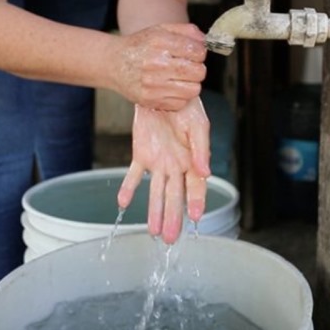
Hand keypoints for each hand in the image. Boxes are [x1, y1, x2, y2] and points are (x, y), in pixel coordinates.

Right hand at [112, 23, 206, 110]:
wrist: (113, 63)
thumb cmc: (139, 47)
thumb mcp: (160, 30)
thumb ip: (185, 31)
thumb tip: (204, 41)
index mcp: (159, 42)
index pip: (197, 51)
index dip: (200, 53)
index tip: (194, 54)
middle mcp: (155, 63)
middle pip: (199, 72)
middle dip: (197, 68)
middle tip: (187, 66)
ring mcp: (153, 84)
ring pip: (193, 90)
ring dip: (190, 84)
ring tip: (179, 78)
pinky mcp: (150, 100)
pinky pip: (181, 102)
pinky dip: (179, 96)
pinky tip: (169, 87)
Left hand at [117, 98, 210, 243]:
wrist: (164, 90)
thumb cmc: (187, 107)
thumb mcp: (198, 125)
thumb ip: (201, 149)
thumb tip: (206, 172)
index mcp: (194, 161)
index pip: (196, 187)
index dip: (197, 202)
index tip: (196, 219)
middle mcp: (177, 166)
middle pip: (175, 197)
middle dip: (173, 218)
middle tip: (170, 239)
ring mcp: (159, 163)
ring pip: (156, 192)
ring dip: (154, 211)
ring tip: (153, 232)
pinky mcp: (142, 154)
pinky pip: (134, 175)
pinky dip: (129, 188)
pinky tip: (123, 204)